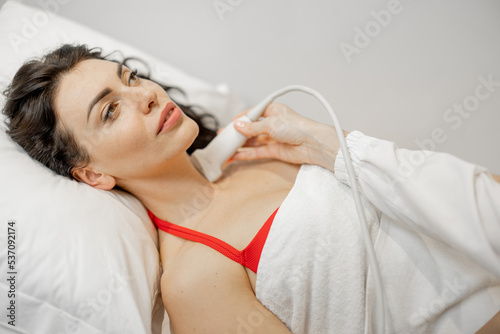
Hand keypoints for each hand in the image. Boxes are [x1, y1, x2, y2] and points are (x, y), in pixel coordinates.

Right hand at [230, 103, 347, 172]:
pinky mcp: (274, 151)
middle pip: (251, 128)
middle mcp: (272, 124)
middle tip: (223, 137)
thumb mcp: (271, 123)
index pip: (252, 114)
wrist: (312, 144)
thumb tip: (238, 126)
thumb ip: (252, 127)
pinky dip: (246, 154)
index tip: (229, 125)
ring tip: (225, 148)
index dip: (240, 119)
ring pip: (252, 141)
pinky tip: (235, 156)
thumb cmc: (298, 127)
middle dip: (237, 133)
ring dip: (240, 145)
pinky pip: (256, 152)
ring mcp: (273, 138)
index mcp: (273, 111)